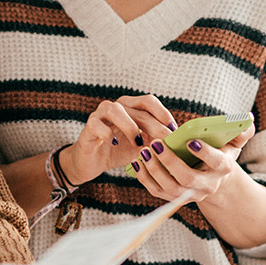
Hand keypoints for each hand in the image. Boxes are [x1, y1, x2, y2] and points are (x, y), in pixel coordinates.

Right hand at [60, 95, 177, 185]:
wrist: (92, 163)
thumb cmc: (118, 151)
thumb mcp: (141, 146)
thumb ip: (155, 140)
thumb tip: (177, 141)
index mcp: (130, 107)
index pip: (149, 101)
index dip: (163, 114)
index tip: (174, 131)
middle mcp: (115, 107)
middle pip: (138, 109)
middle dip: (154, 126)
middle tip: (165, 141)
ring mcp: (100, 115)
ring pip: (115, 110)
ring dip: (130, 126)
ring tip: (138, 143)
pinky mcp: (88, 127)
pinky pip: (97, 124)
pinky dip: (107, 133)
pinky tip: (113, 143)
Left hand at [133, 123, 255, 203]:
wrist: (214, 178)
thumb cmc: (222, 152)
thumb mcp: (234, 141)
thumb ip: (241, 129)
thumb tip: (246, 118)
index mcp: (224, 168)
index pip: (216, 162)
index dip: (205, 153)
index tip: (190, 140)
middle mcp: (208, 186)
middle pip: (188, 179)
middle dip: (170, 162)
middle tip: (156, 144)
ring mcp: (191, 195)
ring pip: (170, 189)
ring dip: (155, 171)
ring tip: (144, 152)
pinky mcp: (175, 198)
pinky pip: (158, 192)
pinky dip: (145, 178)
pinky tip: (137, 162)